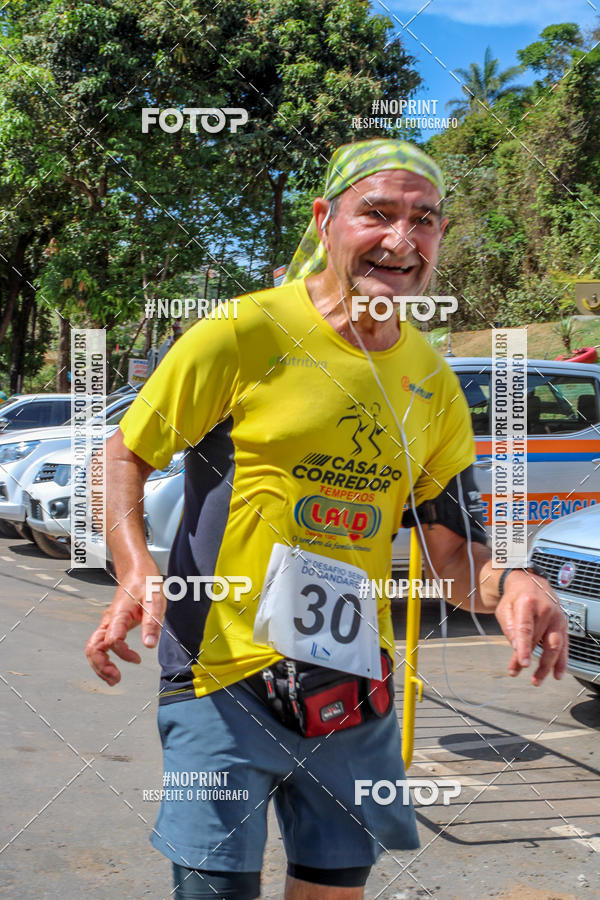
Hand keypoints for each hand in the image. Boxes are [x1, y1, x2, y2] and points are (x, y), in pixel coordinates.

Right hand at [85, 565, 165, 684]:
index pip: (112, 640)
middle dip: (101, 666)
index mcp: (119, 614)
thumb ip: (152, 622)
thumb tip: (149, 645)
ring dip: (99, 665)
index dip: (123, 653)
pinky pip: (99, 644)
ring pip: (93, 647)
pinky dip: (102, 658)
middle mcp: (109, 620)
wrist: (138, 570)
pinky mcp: (110, 625)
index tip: (138, 658)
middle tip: (116, 679)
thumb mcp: (155, 599)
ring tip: (113, 678)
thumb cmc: (146, 582)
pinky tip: (113, 666)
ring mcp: (107, 623)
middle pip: (93, 647)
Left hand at [494, 569, 567, 684]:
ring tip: (537, 680)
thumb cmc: (515, 598)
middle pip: (539, 640)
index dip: (524, 647)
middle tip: (522, 674)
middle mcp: (546, 610)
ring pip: (555, 645)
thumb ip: (509, 627)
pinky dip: (561, 661)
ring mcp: (557, 618)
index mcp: (528, 603)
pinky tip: (557, 673)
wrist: (531, 582)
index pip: (526, 628)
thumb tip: (515, 647)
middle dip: (530, 660)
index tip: (523, 664)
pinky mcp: (563, 625)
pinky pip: (564, 645)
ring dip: (547, 666)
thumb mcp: (504, 608)